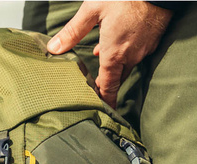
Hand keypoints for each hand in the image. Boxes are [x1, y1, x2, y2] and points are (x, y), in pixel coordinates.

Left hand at [47, 1, 172, 108]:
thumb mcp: (93, 8)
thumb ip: (73, 31)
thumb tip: (53, 48)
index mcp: (114, 55)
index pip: (108, 88)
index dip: (103, 101)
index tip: (100, 111)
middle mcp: (130, 57)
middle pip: (116, 79)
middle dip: (106, 82)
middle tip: (94, 83)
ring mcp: (144, 50)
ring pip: (126, 66)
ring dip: (115, 64)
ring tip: (102, 55)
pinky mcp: (153, 41)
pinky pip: (137, 54)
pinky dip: (126, 53)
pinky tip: (118, 41)